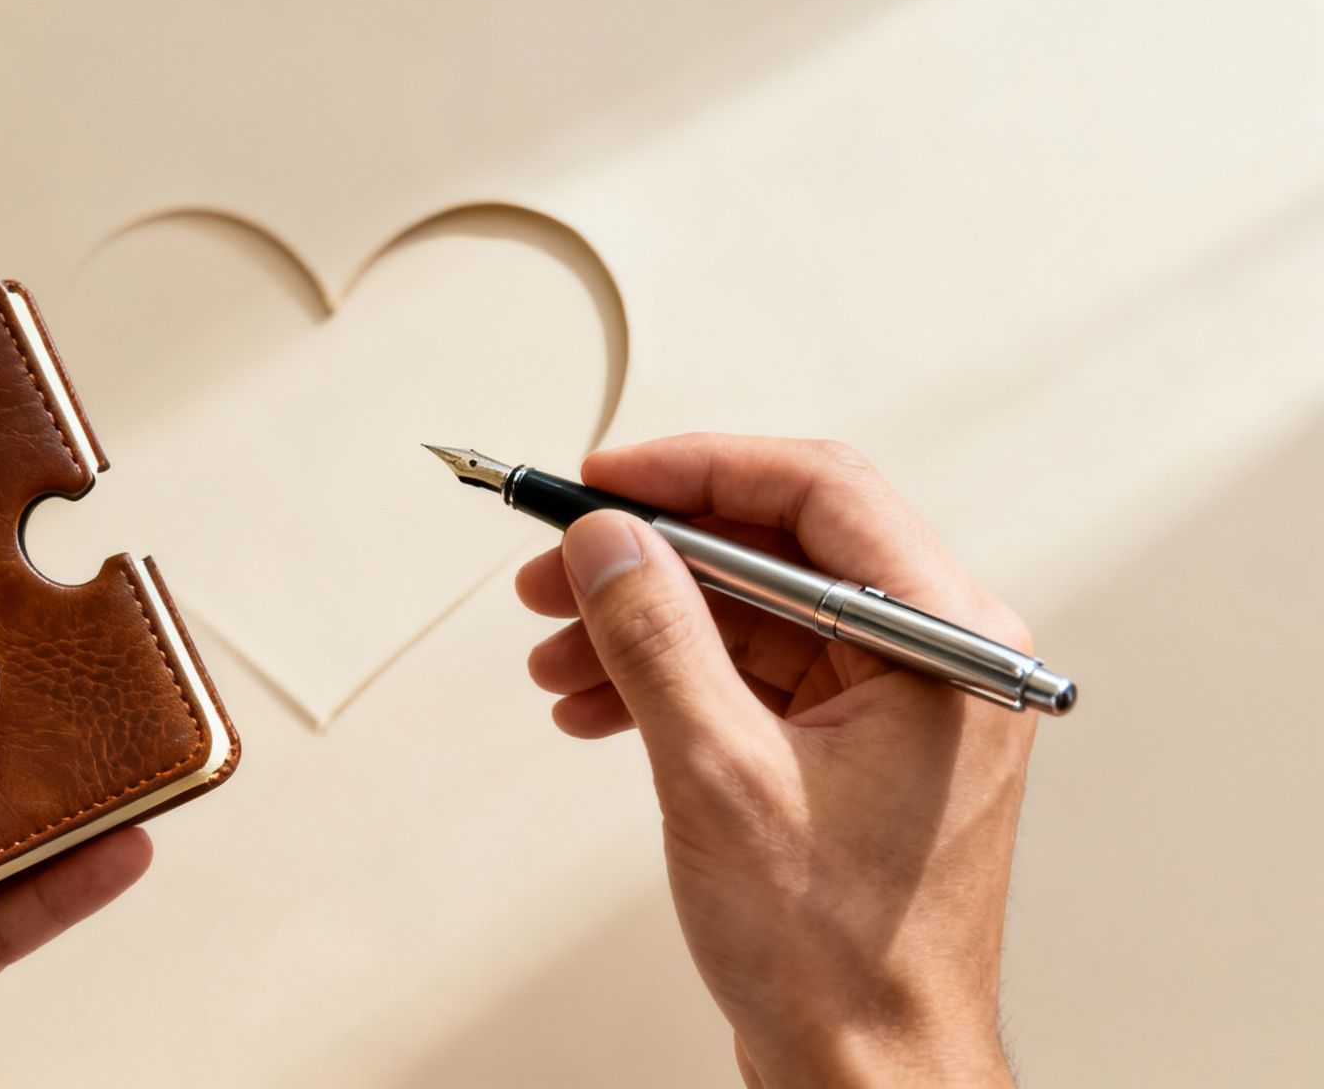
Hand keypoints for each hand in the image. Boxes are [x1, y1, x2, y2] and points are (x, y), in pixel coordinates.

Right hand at [516, 435, 1035, 1087]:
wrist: (867, 1075)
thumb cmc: (845, 961)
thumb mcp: (722, 777)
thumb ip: (658, 639)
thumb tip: (610, 543)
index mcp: (944, 644)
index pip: (816, 493)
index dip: (694, 471)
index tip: (604, 480)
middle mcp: (933, 658)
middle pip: (773, 548)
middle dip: (650, 558)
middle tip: (557, 570)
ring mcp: (893, 702)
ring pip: (750, 610)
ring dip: (643, 624)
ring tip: (556, 654)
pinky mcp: (849, 743)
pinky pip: (749, 672)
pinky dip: (668, 678)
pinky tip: (597, 704)